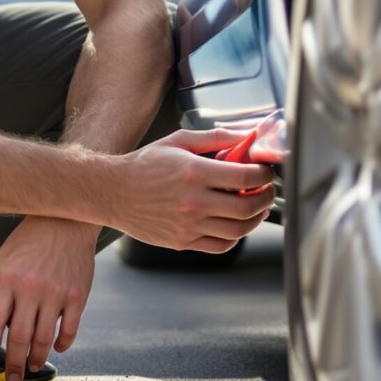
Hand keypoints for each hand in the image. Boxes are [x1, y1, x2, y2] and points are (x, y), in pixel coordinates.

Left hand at [0, 217, 97, 380]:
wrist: (66, 219)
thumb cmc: (29, 240)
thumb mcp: (1, 262)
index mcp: (7, 279)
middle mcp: (31, 288)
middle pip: (18, 336)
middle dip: (12, 363)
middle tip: (11, 379)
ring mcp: (56, 293)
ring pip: (44, 338)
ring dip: (36, 358)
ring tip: (31, 367)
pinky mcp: (78, 296)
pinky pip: (70, 330)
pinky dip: (62, 344)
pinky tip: (55, 349)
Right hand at [108, 128, 275, 250]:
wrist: (113, 192)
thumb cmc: (144, 165)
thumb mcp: (178, 141)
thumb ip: (216, 138)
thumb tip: (247, 134)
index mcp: (193, 172)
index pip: (245, 177)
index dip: (264, 174)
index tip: (265, 171)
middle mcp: (192, 201)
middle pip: (247, 206)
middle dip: (266, 197)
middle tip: (267, 189)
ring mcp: (188, 225)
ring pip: (238, 230)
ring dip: (255, 218)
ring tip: (256, 207)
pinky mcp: (183, 241)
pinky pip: (221, 245)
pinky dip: (236, 236)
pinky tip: (234, 224)